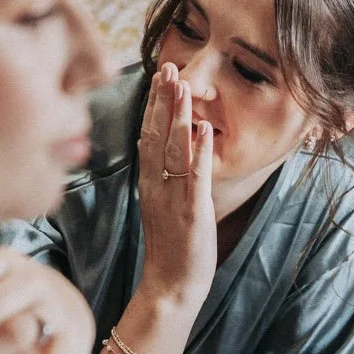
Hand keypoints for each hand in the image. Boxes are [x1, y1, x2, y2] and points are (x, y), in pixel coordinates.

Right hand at [136, 63, 215, 310]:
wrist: (170, 287)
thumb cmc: (172, 247)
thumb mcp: (163, 205)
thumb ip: (165, 176)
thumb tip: (177, 145)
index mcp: (148, 183)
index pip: (147, 134)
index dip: (153, 104)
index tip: (159, 75)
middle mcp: (156, 186)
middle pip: (155, 134)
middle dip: (162, 99)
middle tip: (168, 66)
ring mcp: (172, 198)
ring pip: (172, 150)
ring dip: (178, 116)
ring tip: (183, 85)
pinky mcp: (191, 213)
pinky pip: (195, 178)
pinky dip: (200, 152)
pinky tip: (205, 129)